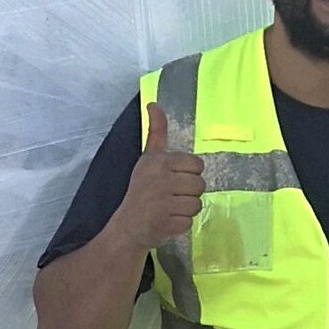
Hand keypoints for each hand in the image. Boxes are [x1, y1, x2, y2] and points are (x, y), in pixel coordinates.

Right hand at [113, 102, 203, 250]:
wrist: (128, 225)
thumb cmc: (142, 190)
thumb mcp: (147, 158)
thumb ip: (156, 132)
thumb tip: (154, 103)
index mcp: (159, 162)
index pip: (197, 164)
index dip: (189, 173)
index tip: (174, 179)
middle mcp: (160, 180)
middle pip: (200, 184)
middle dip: (190, 192)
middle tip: (172, 196)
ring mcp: (162, 203)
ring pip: (197, 204)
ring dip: (187, 209)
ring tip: (170, 208)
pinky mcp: (166, 223)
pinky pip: (190, 221)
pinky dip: (182, 224)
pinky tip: (168, 220)